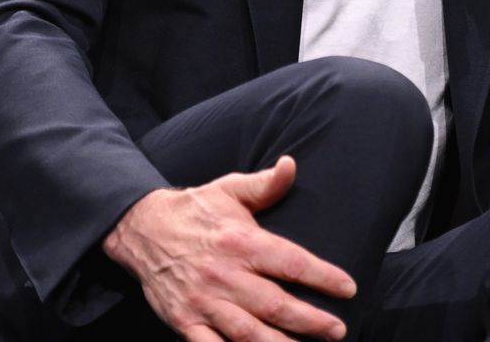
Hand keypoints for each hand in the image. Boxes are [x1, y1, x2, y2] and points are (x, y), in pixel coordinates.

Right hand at [101, 156, 356, 341]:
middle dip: (311, 320)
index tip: (348, 287)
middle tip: (338, 330)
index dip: (323, 276)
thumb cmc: (194, 210)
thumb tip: (292, 165)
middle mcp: (224, 274)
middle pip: (275, 304)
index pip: (291, 262)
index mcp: (241, 241)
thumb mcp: (229, 189)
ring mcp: (203, 301)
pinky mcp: (184, 320)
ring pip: (247, 333)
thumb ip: (265, 184)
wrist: (142, 228)